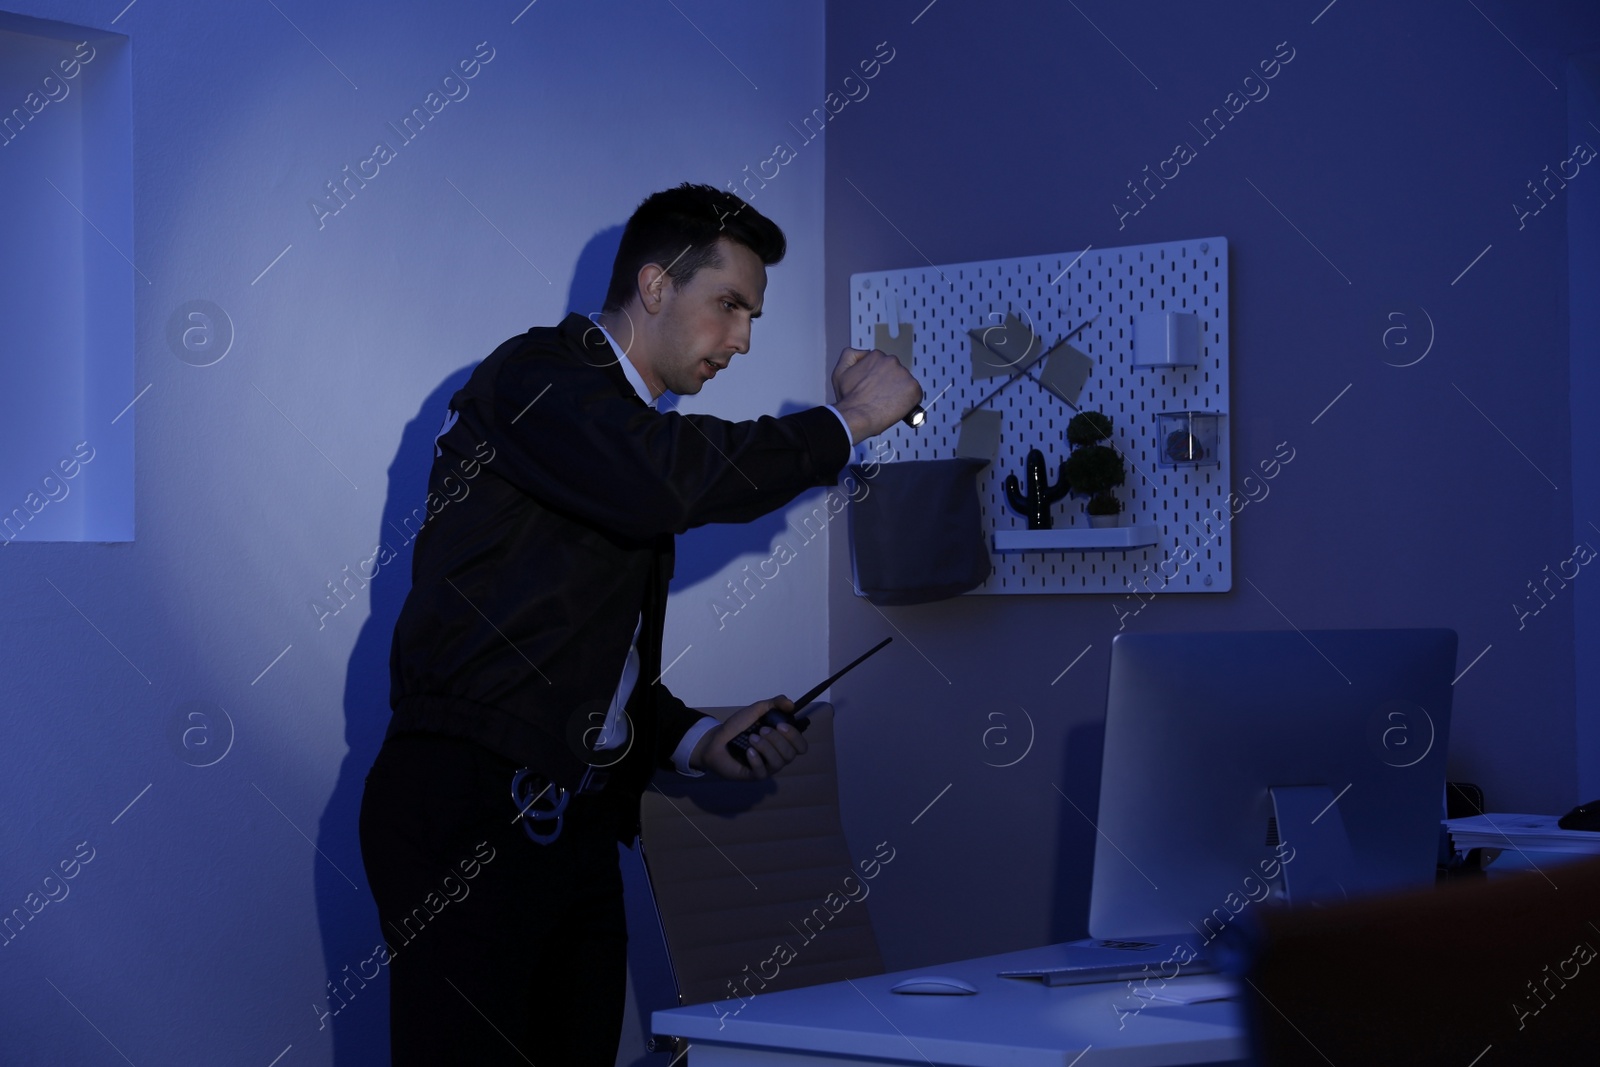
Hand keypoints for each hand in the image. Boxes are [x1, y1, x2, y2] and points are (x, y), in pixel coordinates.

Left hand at [694, 696, 808, 779]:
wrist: (716, 740)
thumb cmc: (738, 727)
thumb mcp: (756, 710)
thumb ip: (775, 704)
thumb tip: (791, 704)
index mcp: (782, 742)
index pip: (801, 746)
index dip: (794, 736)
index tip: (780, 725)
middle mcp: (778, 756)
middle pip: (791, 754)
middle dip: (777, 740)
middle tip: (761, 730)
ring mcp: (767, 767)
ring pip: (778, 763)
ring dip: (766, 748)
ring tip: (751, 739)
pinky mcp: (754, 775)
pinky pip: (763, 772)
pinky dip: (756, 760)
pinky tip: (748, 751)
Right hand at [831, 347, 921, 442]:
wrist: (857, 416)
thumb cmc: (849, 398)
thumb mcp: (840, 371)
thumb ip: (849, 355)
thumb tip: (863, 352)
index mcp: (876, 356)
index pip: (884, 364)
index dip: (880, 378)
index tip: (876, 387)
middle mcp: (892, 361)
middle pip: (896, 372)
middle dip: (890, 383)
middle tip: (881, 396)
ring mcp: (904, 374)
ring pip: (905, 383)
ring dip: (899, 392)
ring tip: (887, 403)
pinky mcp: (913, 388)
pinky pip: (915, 395)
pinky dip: (909, 402)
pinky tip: (897, 407)